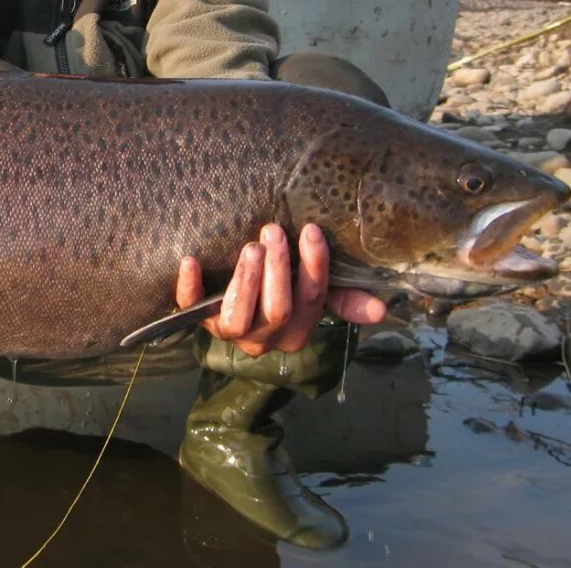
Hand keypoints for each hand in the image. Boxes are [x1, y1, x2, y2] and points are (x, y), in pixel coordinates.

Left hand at [174, 223, 385, 357]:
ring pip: (239, 316)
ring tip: (249, 247)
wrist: (226, 307)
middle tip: (272, 232)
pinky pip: (191, 309)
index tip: (310, 230)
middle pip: (278, 309)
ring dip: (246, 280)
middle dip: (278, 269)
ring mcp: (230, 333)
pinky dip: (189, 286)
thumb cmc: (278, 291)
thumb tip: (382, 309)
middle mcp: (264, 339)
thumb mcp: (310, 295)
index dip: (314, 265)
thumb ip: (343, 300)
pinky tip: (191, 260)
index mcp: (297, 332)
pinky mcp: (199, 320)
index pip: (312, 300)